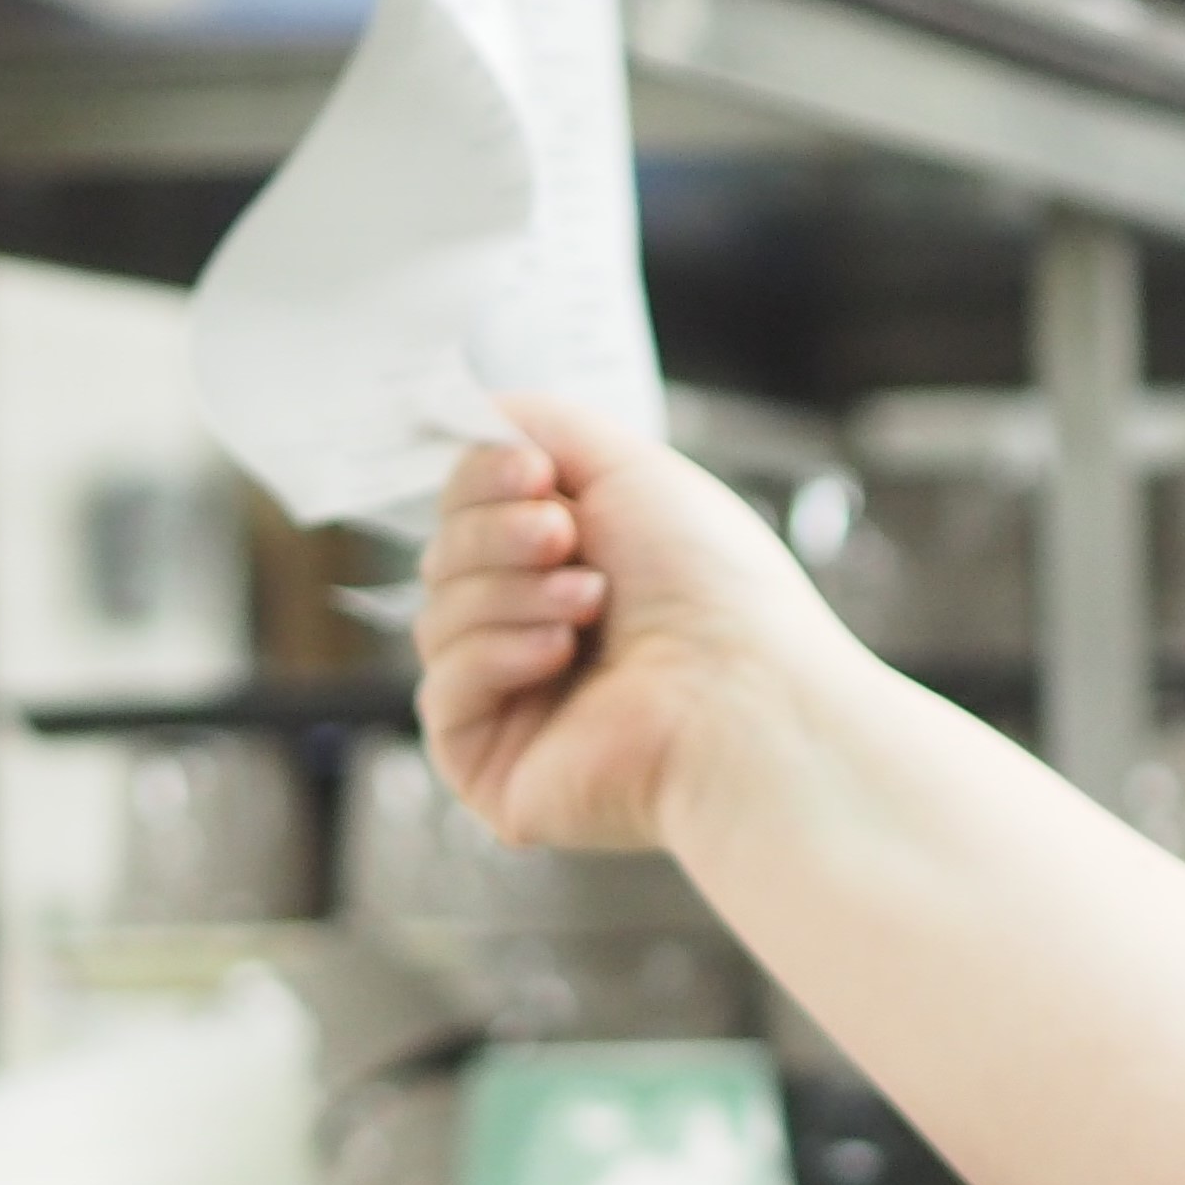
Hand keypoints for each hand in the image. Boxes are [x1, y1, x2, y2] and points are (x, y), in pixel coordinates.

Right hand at [413, 395, 837, 856]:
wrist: (748, 696)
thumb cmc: (716, 592)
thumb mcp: (630, 469)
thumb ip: (542, 426)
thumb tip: (476, 414)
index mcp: (574, 572)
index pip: (469, 512)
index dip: (482, 480)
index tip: (535, 472)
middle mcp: (545, 639)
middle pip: (443, 558)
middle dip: (497, 537)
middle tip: (564, 538)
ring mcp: (520, 709)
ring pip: (436, 618)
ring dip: (509, 594)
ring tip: (588, 601)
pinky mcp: (496, 770)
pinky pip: (441, 691)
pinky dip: (495, 655)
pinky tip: (558, 655)